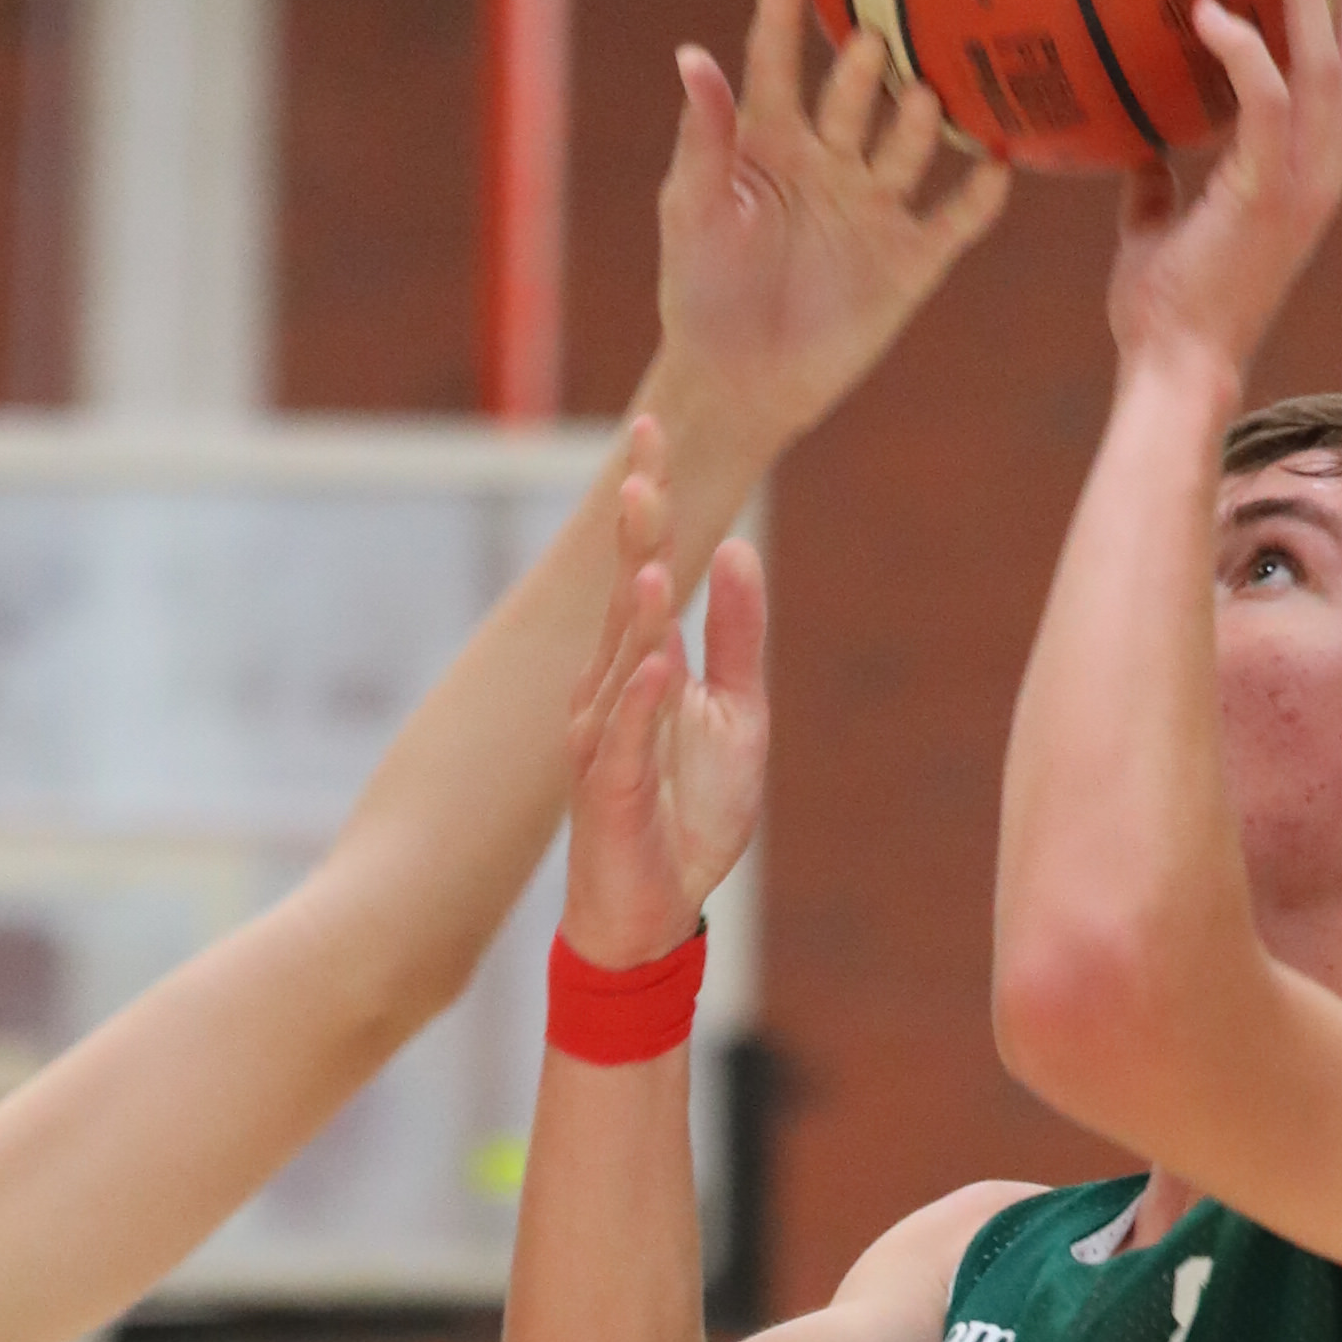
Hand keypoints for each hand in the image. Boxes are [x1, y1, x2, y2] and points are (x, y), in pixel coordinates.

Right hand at [562, 427, 770, 963]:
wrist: (656, 909)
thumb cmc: (689, 813)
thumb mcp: (738, 713)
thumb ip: (737, 635)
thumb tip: (739, 549)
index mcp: (640, 661)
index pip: (641, 566)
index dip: (647, 503)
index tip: (652, 433)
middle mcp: (609, 687)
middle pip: (622, 596)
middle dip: (633, 534)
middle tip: (643, 468)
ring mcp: (602, 737)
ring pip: (621, 662)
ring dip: (638, 615)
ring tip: (656, 564)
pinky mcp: (606, 792)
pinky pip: (621, 740)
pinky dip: (639, 704)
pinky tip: (657, 667)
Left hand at [654, 0, 1007, 479]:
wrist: (738, 386)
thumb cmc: (701, 294)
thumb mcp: (694, 211)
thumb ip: (702, 137)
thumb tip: (692, 56)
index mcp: (770, 141)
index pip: (777, 60)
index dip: (782, 8)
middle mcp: (831, 159)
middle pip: (856, 95)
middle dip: (868, 64)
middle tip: (877, 36)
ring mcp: (875, 205)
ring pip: (910, 145)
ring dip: (920, 119)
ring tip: (928, 95)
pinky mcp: (909, 259)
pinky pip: (955, 218)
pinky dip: (979, 193)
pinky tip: (998, 162)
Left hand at [1106, 0, 1341, 397]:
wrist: (1172, 371)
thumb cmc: (1166, 315)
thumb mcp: (1159, 233)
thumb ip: (1158, 188)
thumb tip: (1139, 150)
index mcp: (1313, 181)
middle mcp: (1322, 175)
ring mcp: (1300, 185)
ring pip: (1331, 65)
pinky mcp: (1263, 195)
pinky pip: (1268, 101)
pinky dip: (1244, 51)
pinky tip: (1209, 15)